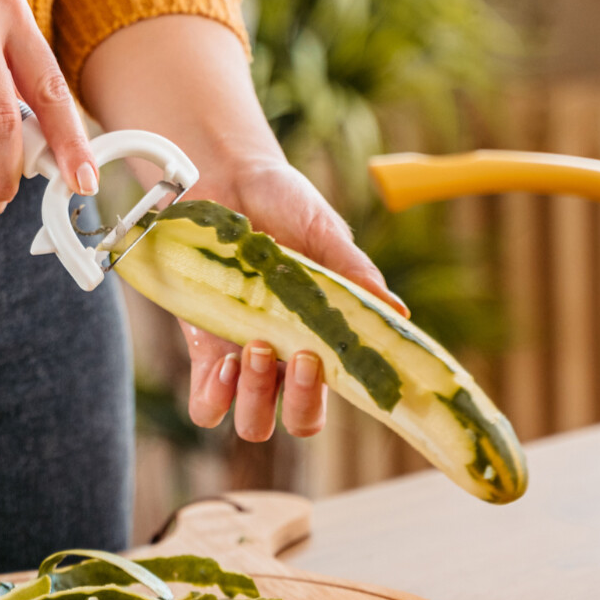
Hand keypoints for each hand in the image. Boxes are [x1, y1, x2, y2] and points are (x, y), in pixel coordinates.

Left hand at [181, 159, 407, 441]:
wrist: (224, 177)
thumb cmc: (282, 202)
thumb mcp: (324, 233)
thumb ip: (355, 274)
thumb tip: (397, 314)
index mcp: (323, 336)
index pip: (344, 393)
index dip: (344, 398)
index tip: (331, 365)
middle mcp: (286, 357)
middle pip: (298, 421)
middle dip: (301, 402)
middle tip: (296, 353)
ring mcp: (242, 356)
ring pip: (255, 422)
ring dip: (257, 400)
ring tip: (254, 349)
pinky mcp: (202, 347)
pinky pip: (207, 405)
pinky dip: (215, 398)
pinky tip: (223, 363)